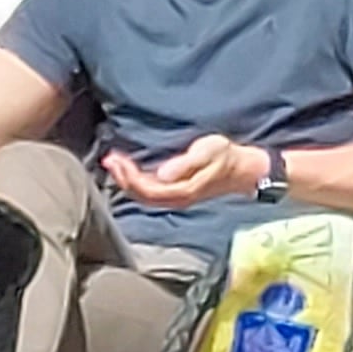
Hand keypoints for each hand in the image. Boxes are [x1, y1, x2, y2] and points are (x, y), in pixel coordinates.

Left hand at [105, 132, 263, 212]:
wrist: (243, 170)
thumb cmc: (226, 157)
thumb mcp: (208, 153)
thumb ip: (185, 164)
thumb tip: (162, 174)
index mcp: (182, 190)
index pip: (147, 189)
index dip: (128, 177)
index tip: (117, 159)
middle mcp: (177, 198)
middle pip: (141, 195)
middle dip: (122, 178)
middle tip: (109, 159)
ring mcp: (177, 197)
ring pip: (144, 196)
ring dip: (127, 181)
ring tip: (113, 163)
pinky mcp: (177, 193)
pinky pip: (150, 192)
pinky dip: (136, 182)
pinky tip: (129, 170)